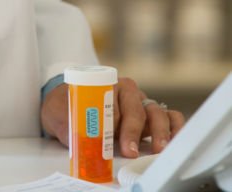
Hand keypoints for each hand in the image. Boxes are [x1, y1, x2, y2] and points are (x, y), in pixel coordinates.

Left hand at [41, 77, 184, 155]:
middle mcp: (128, 92)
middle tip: (130, 150)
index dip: (117, 122)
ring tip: (159, 149)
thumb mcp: (59, 112)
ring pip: (157, 112)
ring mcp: (141, 104)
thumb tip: (79, 141)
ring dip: (160, 131)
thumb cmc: (66, 106)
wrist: (66, 105)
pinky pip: (170, 117)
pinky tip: (174, 142)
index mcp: (107, 84)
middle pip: (138, 108)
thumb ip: (68, 125)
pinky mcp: (150, 118)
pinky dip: (175, 127)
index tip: (114, 137)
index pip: (117, 102)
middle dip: (134, 130)